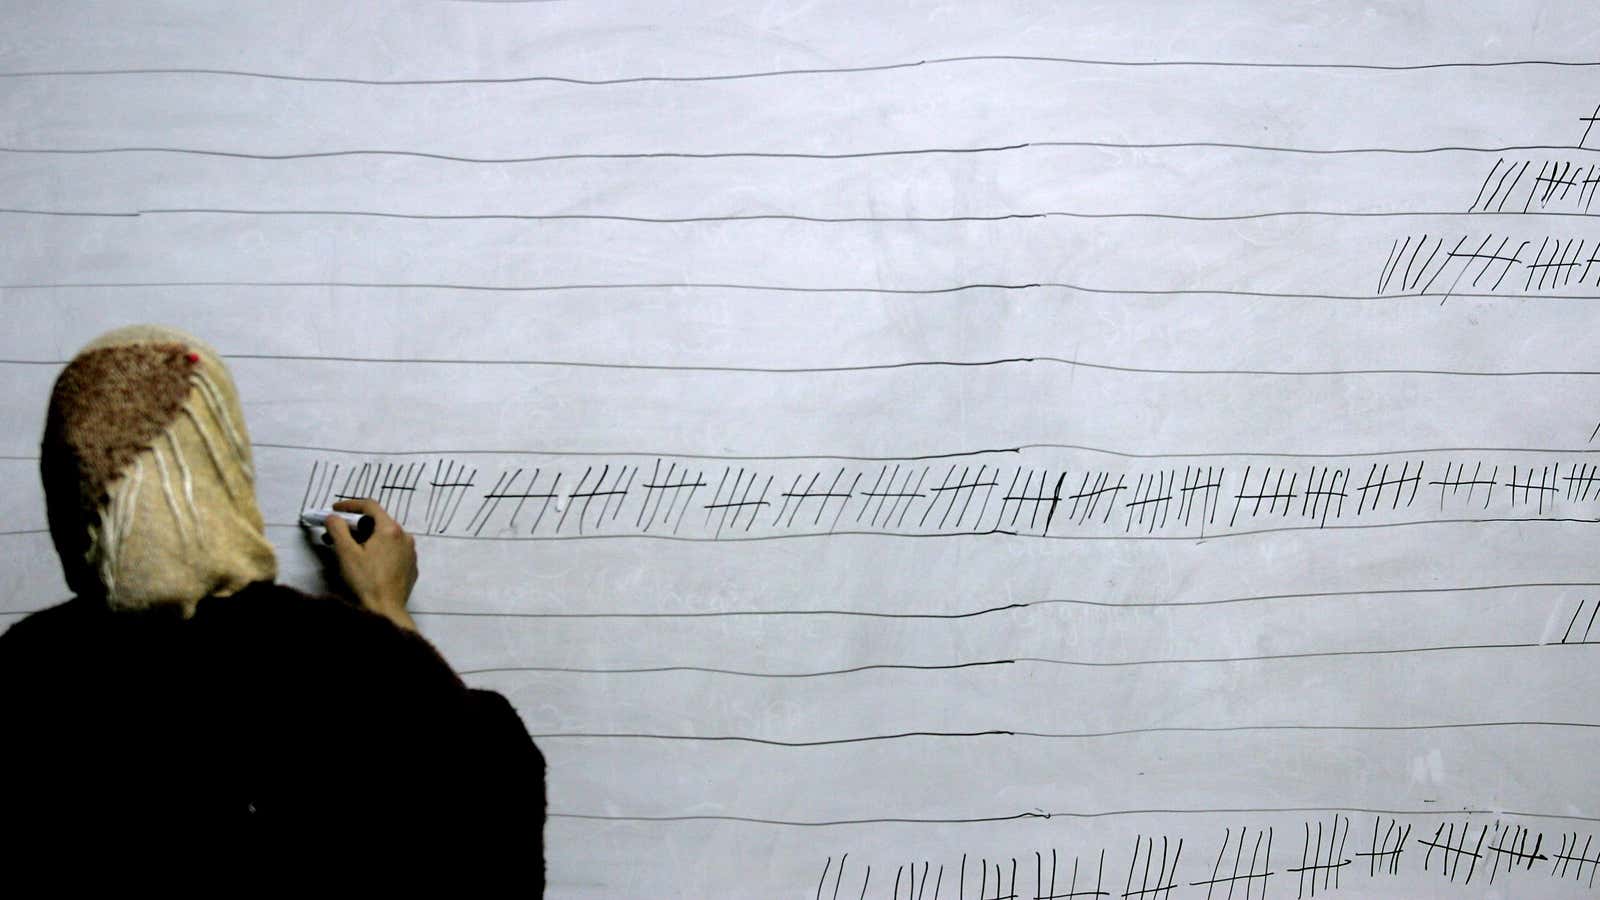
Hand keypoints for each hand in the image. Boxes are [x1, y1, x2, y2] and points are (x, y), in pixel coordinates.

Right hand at [323, 498, 418, 630]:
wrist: (386, 610)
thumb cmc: (366, 581)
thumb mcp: (346, 552)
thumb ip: (337, 529)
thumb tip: (334, 517)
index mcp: (390, 529)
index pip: (370, 505)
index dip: (350, 505)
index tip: (334, 510)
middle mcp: (405, 537)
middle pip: (378, 522)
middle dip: (355, 526)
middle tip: (336, 534)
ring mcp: (410, 552)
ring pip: (385, 537)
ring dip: (365, 539)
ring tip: (347, 550)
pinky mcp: (410, 566)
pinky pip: (393, 551)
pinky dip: (378, 551)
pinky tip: (365, 562)